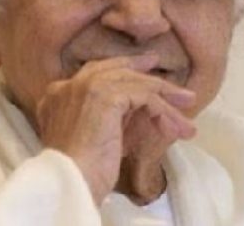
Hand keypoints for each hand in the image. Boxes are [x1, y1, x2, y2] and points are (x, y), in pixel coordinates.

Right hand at [35, 53, 196, 204]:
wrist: (69, 181)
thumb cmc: (76, 173)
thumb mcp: (85, 139)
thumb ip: (98, 119)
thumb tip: (125, 114)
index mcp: (56, 95)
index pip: (92, 74)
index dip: (116, 69)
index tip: (137, 70)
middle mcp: (69, 85)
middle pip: (112, 69)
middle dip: (138, 64)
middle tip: (157, 61)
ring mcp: (87, 87)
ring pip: (134, 82)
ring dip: (164, 94)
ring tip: (187, 101)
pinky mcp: (107, 96)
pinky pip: (145, 95)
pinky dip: (164, 109)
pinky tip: (177, 124)